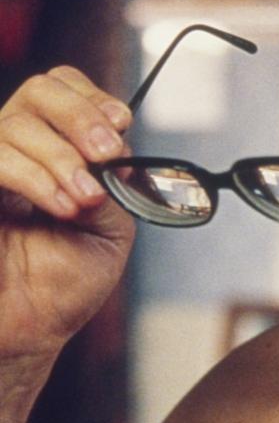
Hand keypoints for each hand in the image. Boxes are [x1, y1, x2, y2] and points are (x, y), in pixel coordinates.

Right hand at [0, 67, 134, 364]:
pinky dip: (33, 175)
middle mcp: (14, 149)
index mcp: (50, 149)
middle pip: (39, 90)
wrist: (28, 332)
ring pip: (15, 124)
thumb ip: (114, 184)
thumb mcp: (108, 228)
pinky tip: (61, 204)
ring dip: (61, 159)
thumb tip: (115, 149)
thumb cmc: (62, 284)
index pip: (62, 89)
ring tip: (83, 199)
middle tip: (106, 154)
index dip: (92, 99)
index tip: (121, 125)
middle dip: (80, 117)